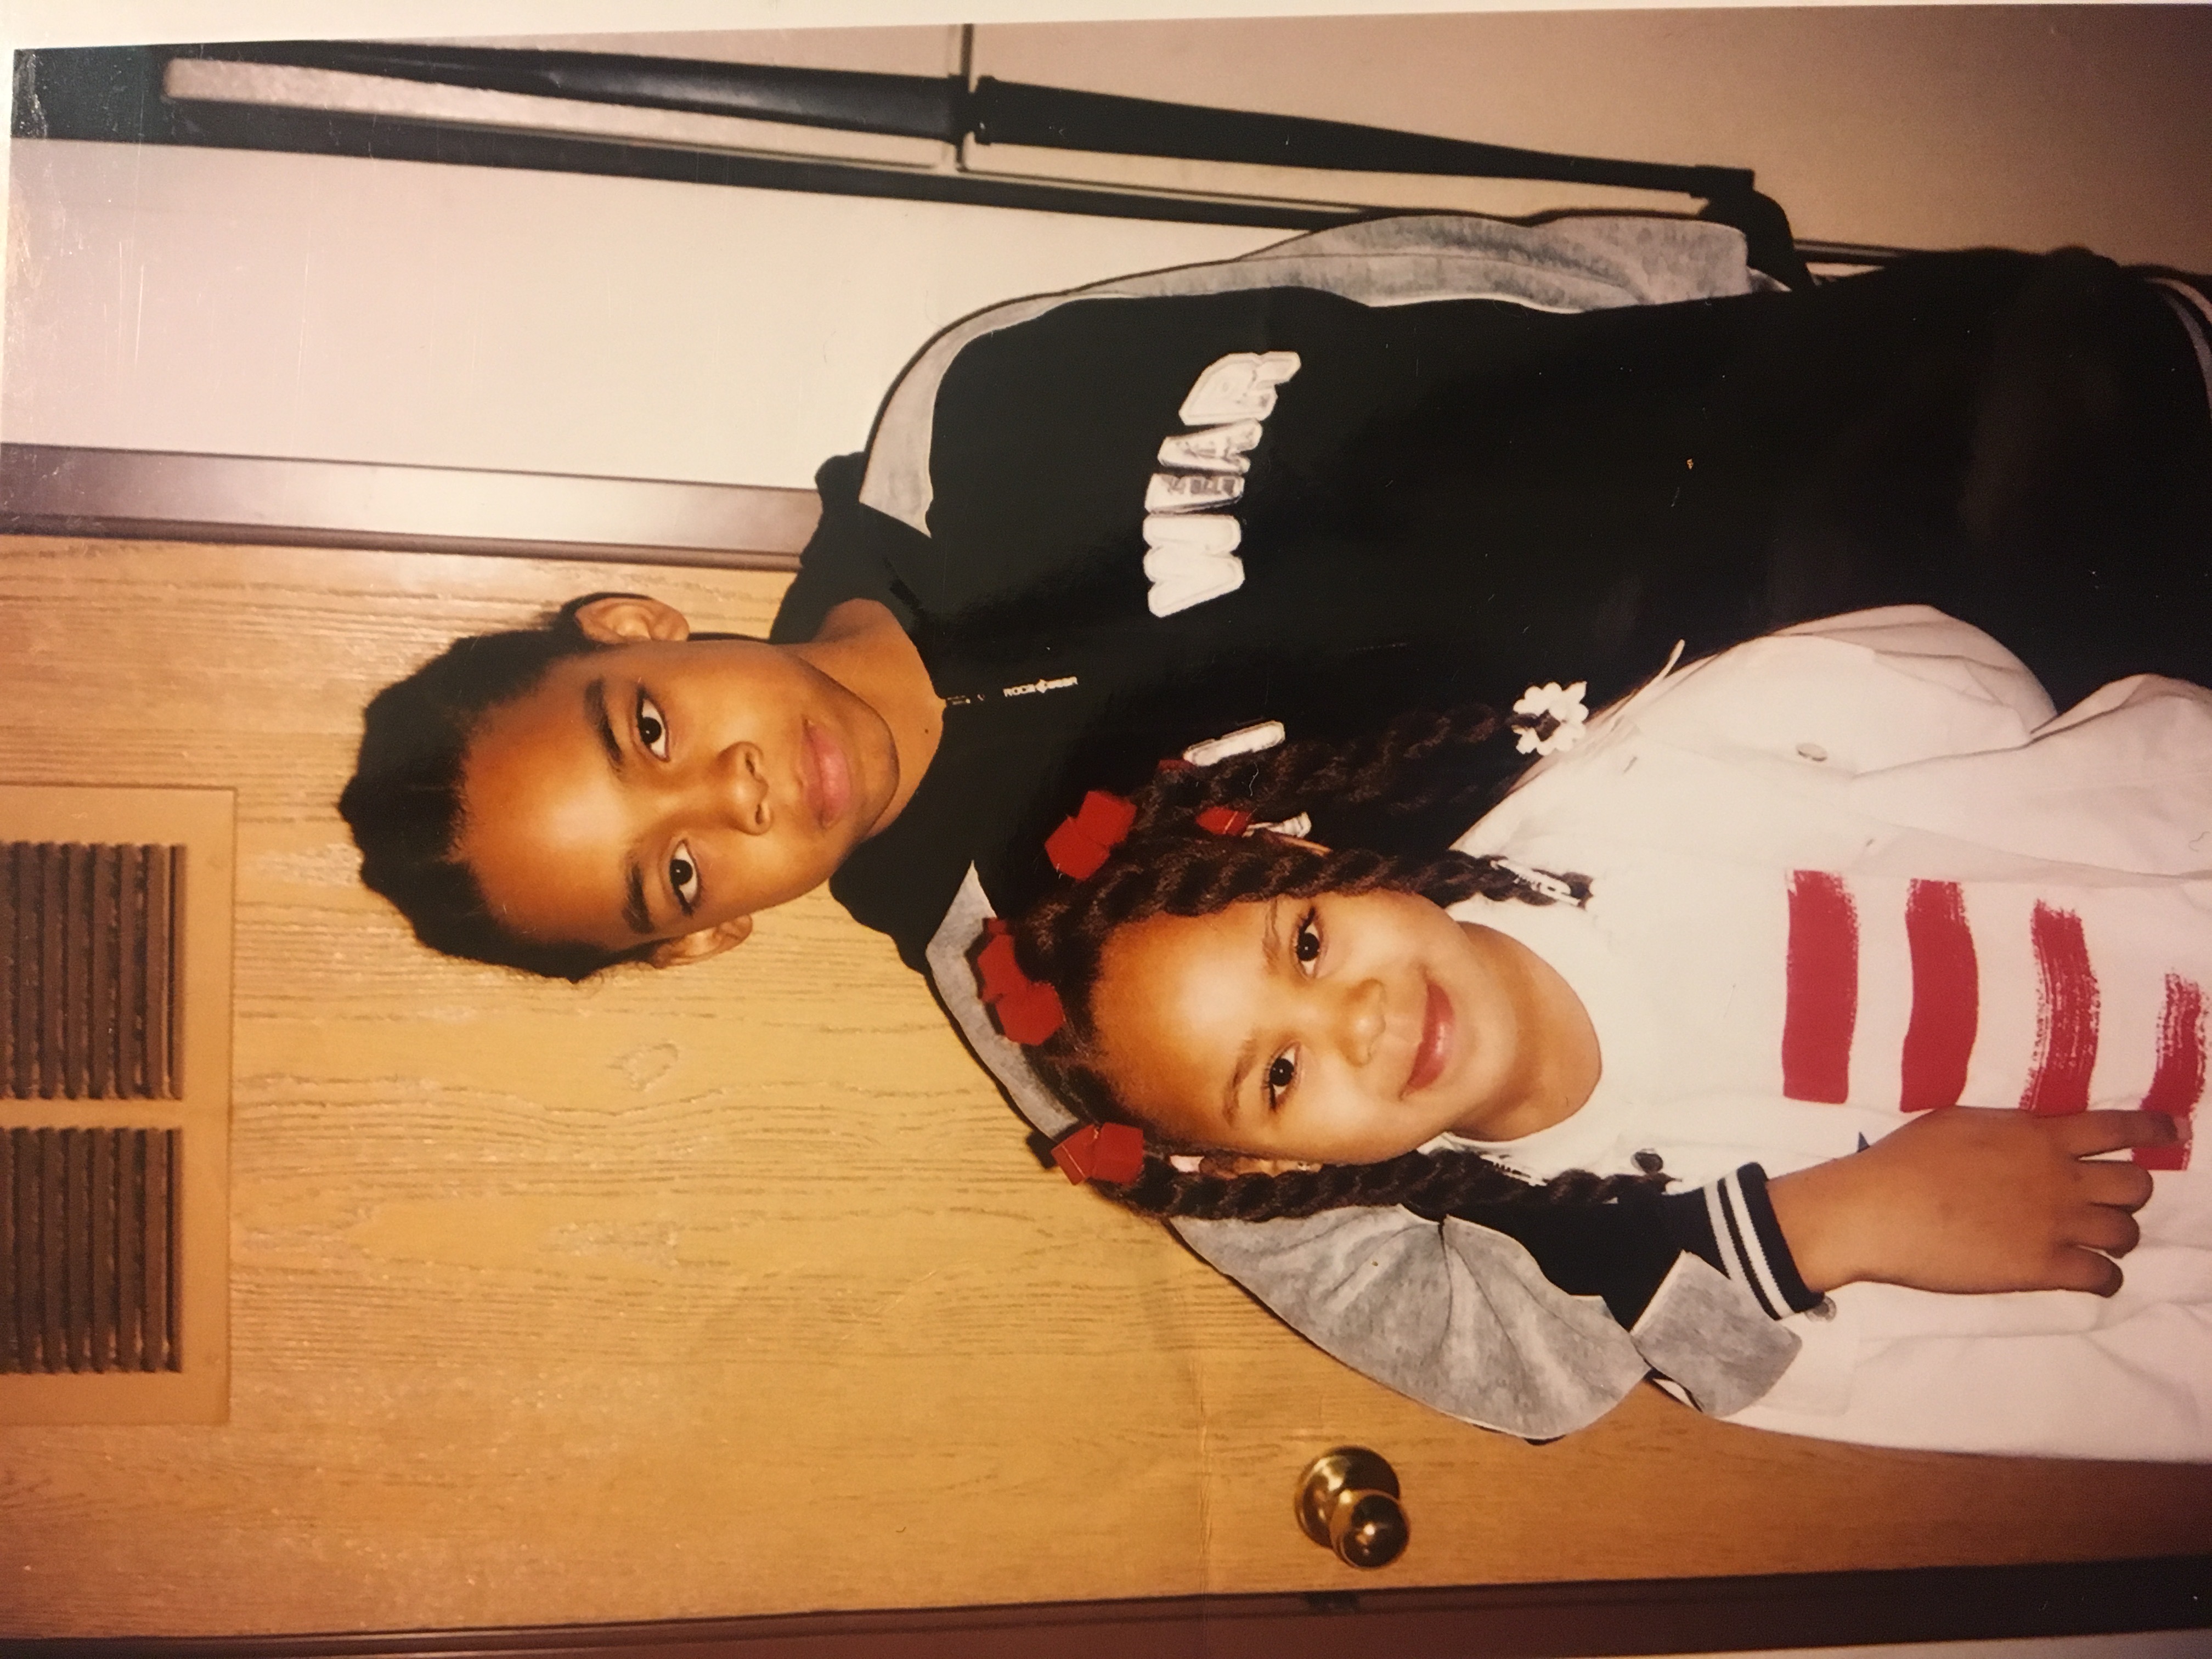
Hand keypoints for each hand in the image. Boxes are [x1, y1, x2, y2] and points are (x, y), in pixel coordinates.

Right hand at [1766, 1108, 2174, 1297]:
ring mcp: (2055, 1225)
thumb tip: (2030, 1134)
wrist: (1877, 1210)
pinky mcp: (2042, 1268)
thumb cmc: (1905, 1160)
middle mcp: (2059, 1178)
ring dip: (2116, 1236)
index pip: (2119, 1130)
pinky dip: (2104, 1276)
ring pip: (2126, 1233)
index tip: (2173, 1132)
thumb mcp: (1959, 1122)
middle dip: (2129, 1192)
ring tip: (2093, 1240)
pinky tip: (2088, 1274)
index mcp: (2039, 1136)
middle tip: (2105, 1199)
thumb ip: (2008, 1129)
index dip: (2154, 1131)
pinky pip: (2103, 1276)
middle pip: (2135, 1186)